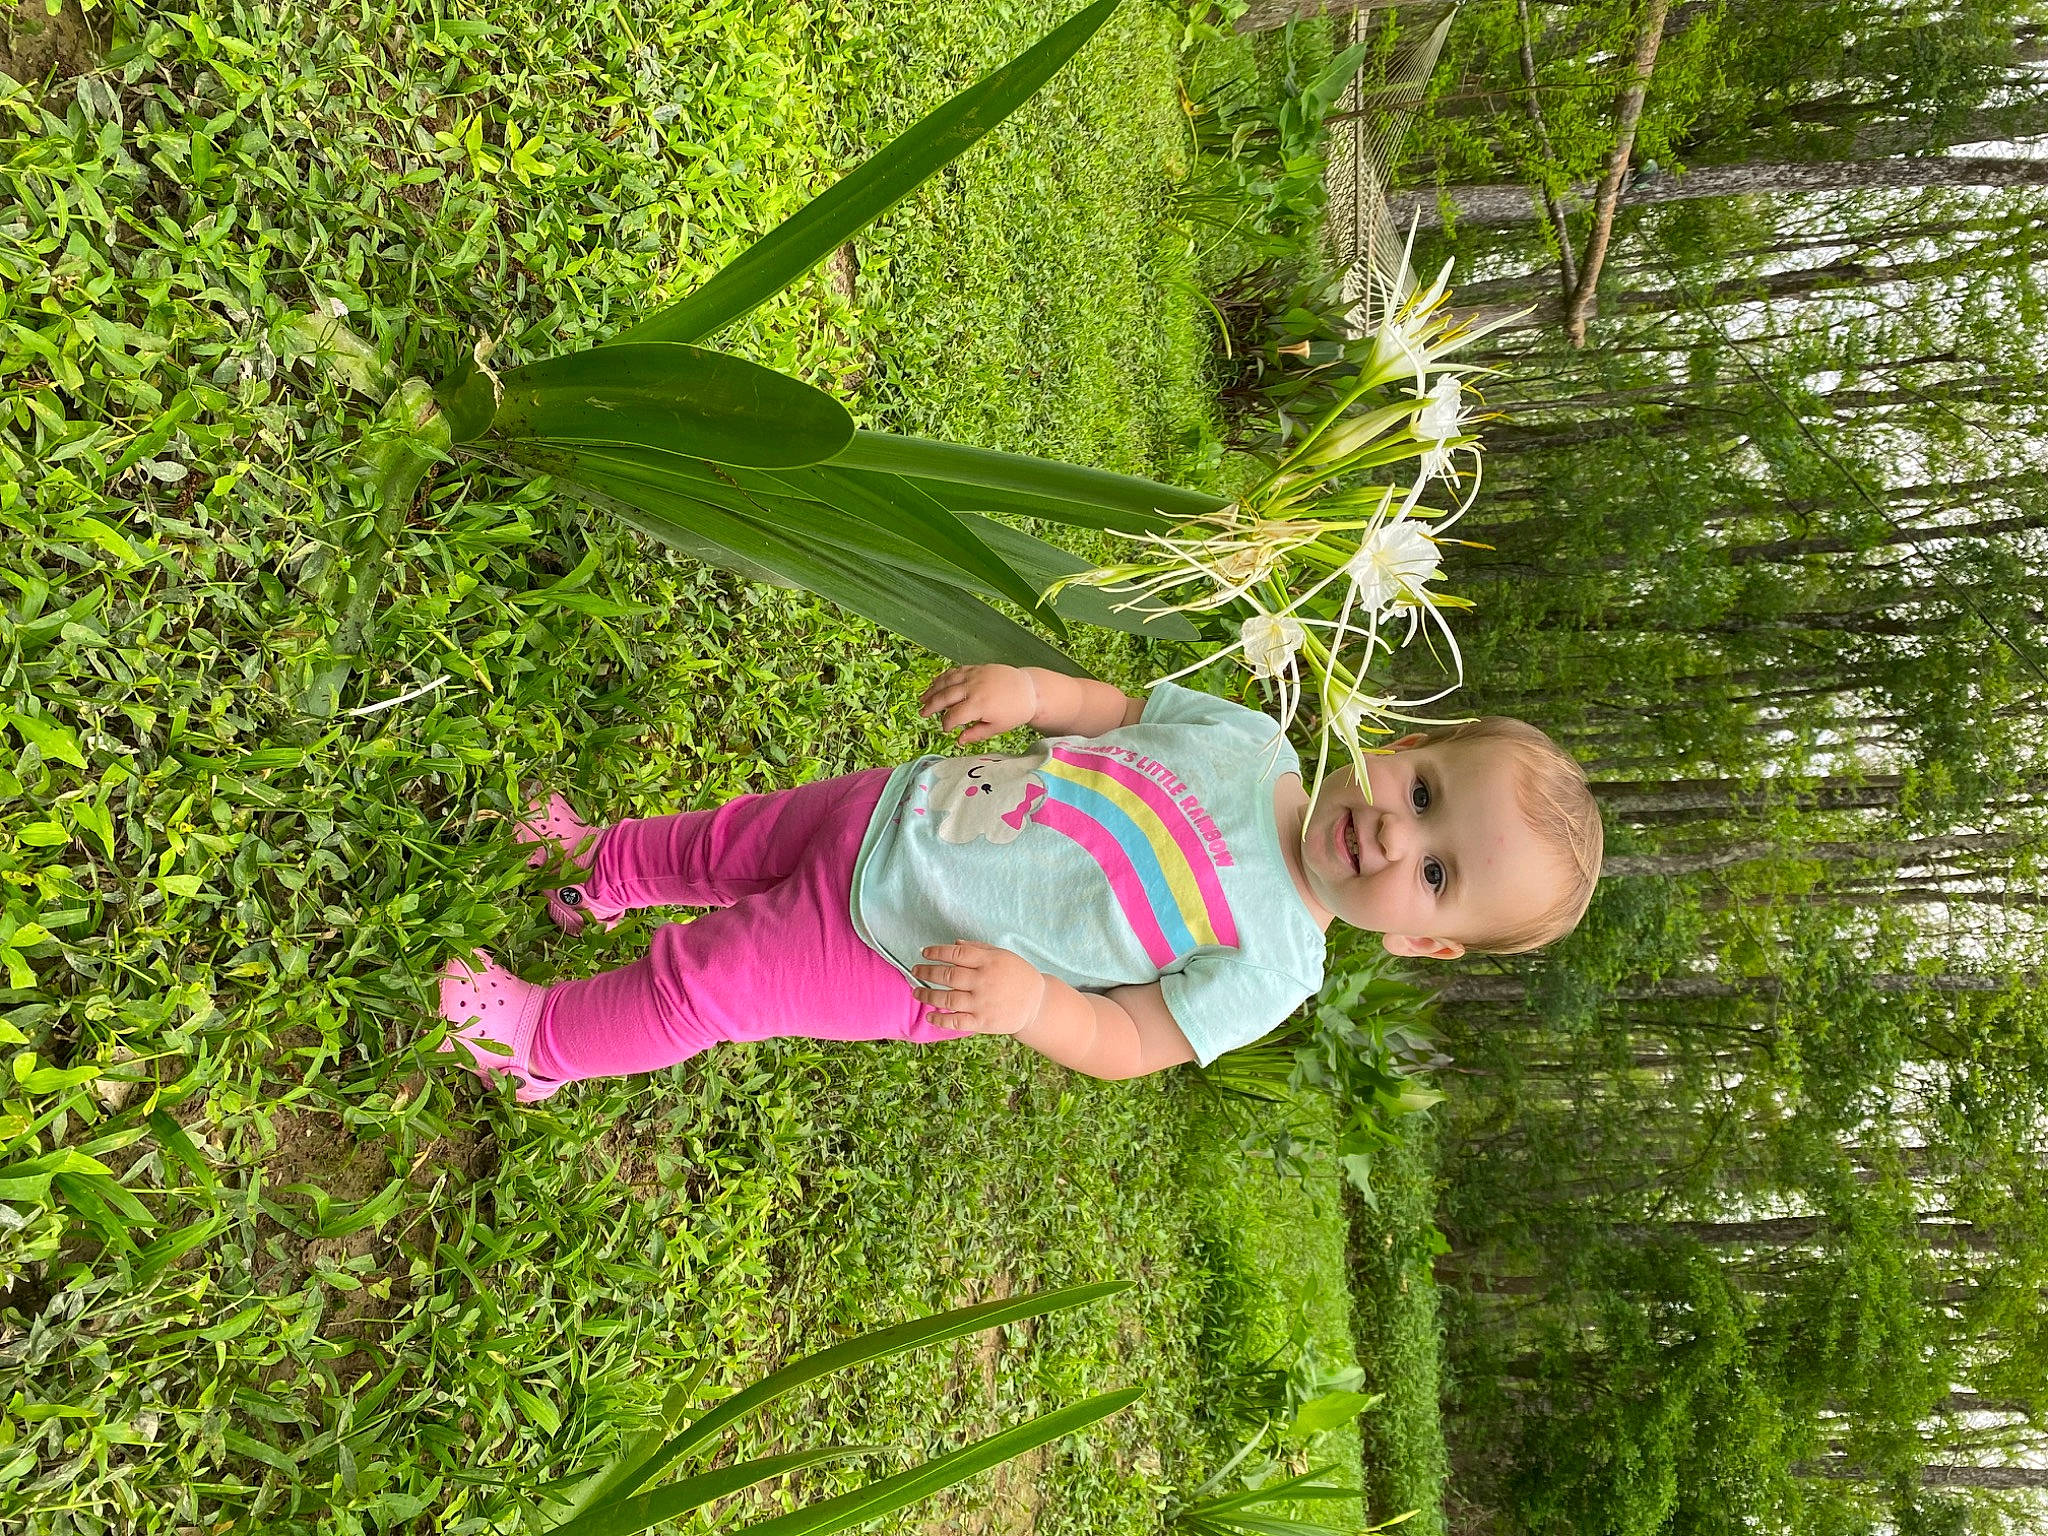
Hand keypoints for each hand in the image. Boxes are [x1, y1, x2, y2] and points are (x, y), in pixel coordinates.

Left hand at [912, 942, 1046, 1034]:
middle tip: (915, 970)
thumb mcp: (1002, 955)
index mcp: (988, 961)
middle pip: (947, 976)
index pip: (956, 954)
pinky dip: (940, 1020)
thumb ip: (978, 948)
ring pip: (947, 999)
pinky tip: (929, 1016)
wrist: (1037, 1003)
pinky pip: (956, 1021)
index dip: (937, 952)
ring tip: (916, 992)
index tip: (925, 952)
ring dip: (927, 995)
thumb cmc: (1018, 975)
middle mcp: (983, 981)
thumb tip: (954, 944)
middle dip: (927, 972)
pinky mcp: (982, 1022)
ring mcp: (982, 1003)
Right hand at [919, 665, 1037, 745]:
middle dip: (931, 706)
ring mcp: (974, 676)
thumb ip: (975, 734)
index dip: (946, 724)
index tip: (945, 729)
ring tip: (923, 698)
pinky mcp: (977, 668)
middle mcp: (973, 688)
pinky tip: (936, 684)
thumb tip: (958, 741)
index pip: (953, 716)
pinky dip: (943, 677)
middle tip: (922, 713)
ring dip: (933, 689)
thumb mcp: (997, 728)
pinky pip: (955, 671)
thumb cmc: (1014, 712)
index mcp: (979, 705)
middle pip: (945, 697)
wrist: (1029, 690)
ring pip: (947, 681)